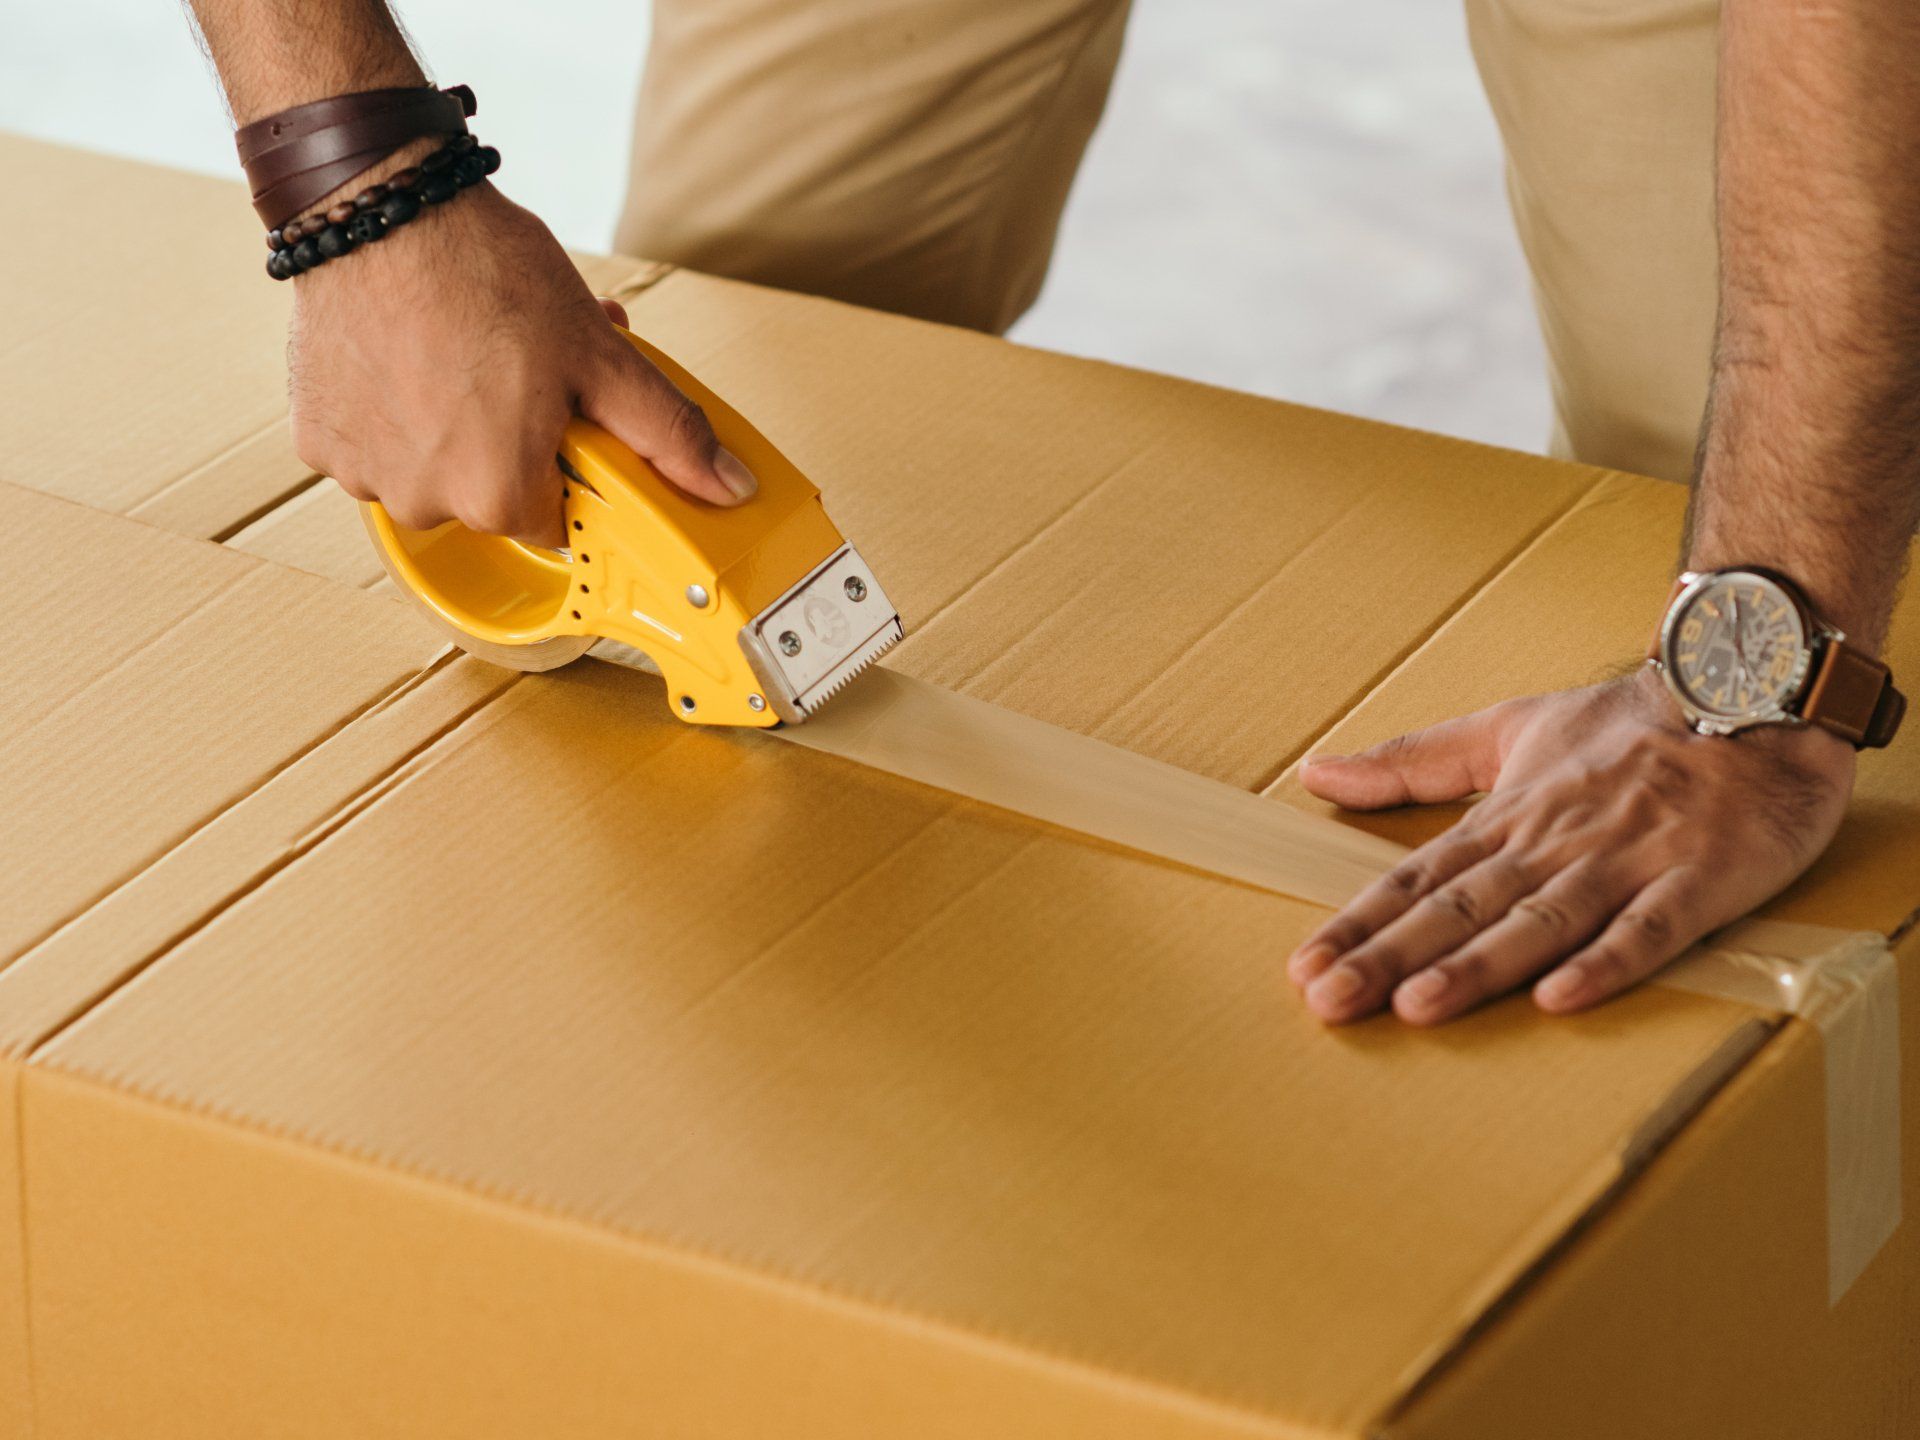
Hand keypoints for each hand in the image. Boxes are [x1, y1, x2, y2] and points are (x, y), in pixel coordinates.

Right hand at [287, 179, 756, 548]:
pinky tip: (408, 353)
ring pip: (430, 470)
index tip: (562, 420)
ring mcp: (362, 472)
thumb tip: (728, 486)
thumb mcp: (601, 355)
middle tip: (519, 369)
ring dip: (451, 425)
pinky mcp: (317, 435)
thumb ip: (668, 431)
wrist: (377, 204)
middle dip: (511, 440)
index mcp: (498, 497)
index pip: (555, 522)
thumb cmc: (485, 273)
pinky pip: (373, 442)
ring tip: (463, 351)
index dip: (567, 468)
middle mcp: (423, 502)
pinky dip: (392, 409)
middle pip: (490, 495)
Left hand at [1287, 668, 1855, 1024]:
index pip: (1419, 877)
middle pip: (1461, 906)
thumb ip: (1413, 760)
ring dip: (1478, 964)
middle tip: (1329, 1000)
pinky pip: (1650, 929)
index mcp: (1507, 815)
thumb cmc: (1629, 725)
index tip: (1304, 967)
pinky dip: (1607, 962)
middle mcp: (1554, 841)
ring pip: (1540, 920)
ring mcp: (1625, 861)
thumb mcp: (1507, 728)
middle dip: (1392, 956)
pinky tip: (1562, 998)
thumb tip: (1316, 772)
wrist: (1752, 688)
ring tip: (1418, 1006)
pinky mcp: (1699, 879)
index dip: (1360, 923)